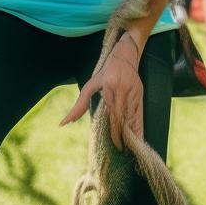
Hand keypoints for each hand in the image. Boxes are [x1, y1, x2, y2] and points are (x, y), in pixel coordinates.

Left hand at [61, 32, 143, 148]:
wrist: (126, 55)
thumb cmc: (106, 70)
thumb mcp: (91, 84)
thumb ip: (80, 104)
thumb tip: (65, 123)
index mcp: (109, 86)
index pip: (113, 113)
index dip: (115, 131)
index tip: (115, 144)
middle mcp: (123, 90)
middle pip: (123, 118)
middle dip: (122, 136)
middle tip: (119, 150)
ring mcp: (134, 94)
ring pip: (133, 118)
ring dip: (132, 135)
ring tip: (129, 150)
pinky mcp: (140, 96)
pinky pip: (140, 115)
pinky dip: (140, 128)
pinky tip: (139, 140)